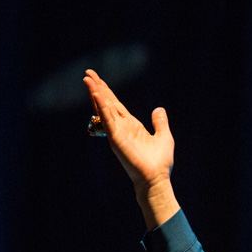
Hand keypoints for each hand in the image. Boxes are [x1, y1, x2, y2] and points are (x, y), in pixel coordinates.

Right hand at [83, 69, 179, 228]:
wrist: (156, 178)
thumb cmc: (160, 162)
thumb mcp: (164, 136)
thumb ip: (160, 122)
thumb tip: (158, 108)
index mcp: (131, 125)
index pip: (116, 105)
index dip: (107, 91)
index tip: (97, 79)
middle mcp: (122, 127)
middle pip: (107, 103)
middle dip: (98, 88)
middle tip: (87, 73)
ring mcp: (117, 132)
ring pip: (104, 109)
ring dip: (96, 94)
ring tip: (88, 80)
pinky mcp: (116, 139)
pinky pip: (107, 120)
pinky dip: (102, 108)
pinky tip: (96, 96)